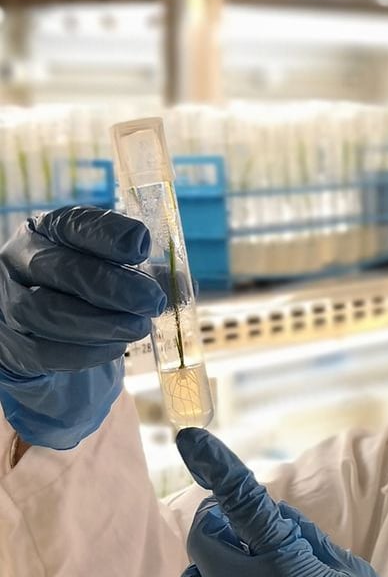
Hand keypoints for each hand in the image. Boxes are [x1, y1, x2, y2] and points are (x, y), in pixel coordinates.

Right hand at [0, 205, 165, 449]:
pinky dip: (87, 352)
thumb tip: (182, 282)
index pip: (72, 224)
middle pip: (60, 269)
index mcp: (47, 231)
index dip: (107, 234)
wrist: (51, 339)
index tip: (142, 245)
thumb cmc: (90, 297)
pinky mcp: (13, 344)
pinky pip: (46, 351)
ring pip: (48, 312)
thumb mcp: (116, 274)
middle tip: (153, 300)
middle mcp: (21, 260)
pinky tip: (114, 347)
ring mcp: (9, 302)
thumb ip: (145, 274)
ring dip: (102, 323)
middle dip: (113, 286)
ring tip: (138, 328)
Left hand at [175, 427, 387, 576]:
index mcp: (285, 565)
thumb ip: (300, 539)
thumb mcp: (344, 568)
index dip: (215, 465)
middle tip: (237, 535)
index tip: (190, 438)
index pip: (242, 503)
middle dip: (216, 529)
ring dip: (211, 576)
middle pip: (202, 542)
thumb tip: (266, 516)